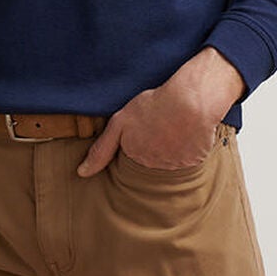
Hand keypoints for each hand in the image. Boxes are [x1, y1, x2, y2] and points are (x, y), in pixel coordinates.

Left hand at [76, 86, 217, 175]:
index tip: (145, 130)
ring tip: (175, 128)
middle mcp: (154, 169)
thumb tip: (82, 173)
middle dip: (155, 149)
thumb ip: (101, 150)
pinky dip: (189, 149)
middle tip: (161, 127)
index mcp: (135, 160)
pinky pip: (189, 159)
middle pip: (152, 163)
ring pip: (171, 163)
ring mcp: (176, 168)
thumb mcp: (119, 123)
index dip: (138, 143)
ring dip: (172, 149)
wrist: (192, 102)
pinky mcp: (195, 163)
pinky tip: (188, 132)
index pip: (133, 160)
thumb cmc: (154, 107)